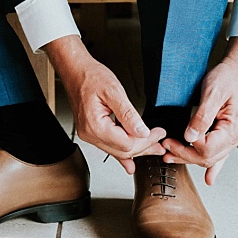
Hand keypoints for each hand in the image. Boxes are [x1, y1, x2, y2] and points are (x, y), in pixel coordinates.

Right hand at [46, 36, 165, 174]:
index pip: (126, 144)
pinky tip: (129, 164)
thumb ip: (129, 114)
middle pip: (123, 151)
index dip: (146, 140)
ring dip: (136, 150)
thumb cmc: (91, 78)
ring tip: (153, 148)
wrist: (76, 73)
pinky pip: (109, 147)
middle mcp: (90, 135)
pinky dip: (122, 155)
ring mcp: (90, 135)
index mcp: (95, 126)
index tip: (159, 132)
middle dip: (144, 147)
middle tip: (161, 140)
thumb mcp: (114, 92)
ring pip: (117, 151)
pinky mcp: (92, 133)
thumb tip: (142, 132)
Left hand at [164, 40, 237, 184]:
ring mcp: (231, 138)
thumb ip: (202, 116)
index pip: (206, 150)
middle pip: (206, 158)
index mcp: (233, 129)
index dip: (187, 147)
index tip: (172, 139)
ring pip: (208, 158)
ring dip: (188, 158)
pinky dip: (213, 168)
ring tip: (168, 155)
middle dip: (183, 155)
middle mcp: (235, 137)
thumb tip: (190, 137)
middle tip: (164, 147)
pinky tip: (209, 180)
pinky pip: (219, 156)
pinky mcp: (226, 136)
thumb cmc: (227, 77)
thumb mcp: (212, 92)